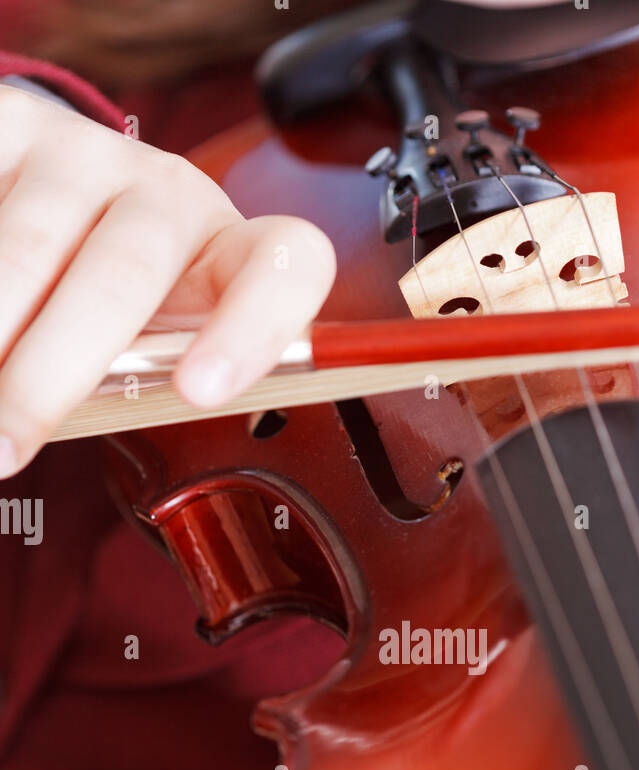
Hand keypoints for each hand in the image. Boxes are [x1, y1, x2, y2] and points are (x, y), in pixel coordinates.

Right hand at [0, 85, 335, 476]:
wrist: (51, 192)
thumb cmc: (121, 305)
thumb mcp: (152, 344)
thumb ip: (143, 386)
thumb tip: (94, 442)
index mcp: (229, 251)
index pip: (283, 267)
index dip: (251, 327)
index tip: (198, 392)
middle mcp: (168, 193)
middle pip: (122, 277)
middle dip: (51, 376)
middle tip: (4, 447)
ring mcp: (84, 154)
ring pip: (27, 248)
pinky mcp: (11, 127)